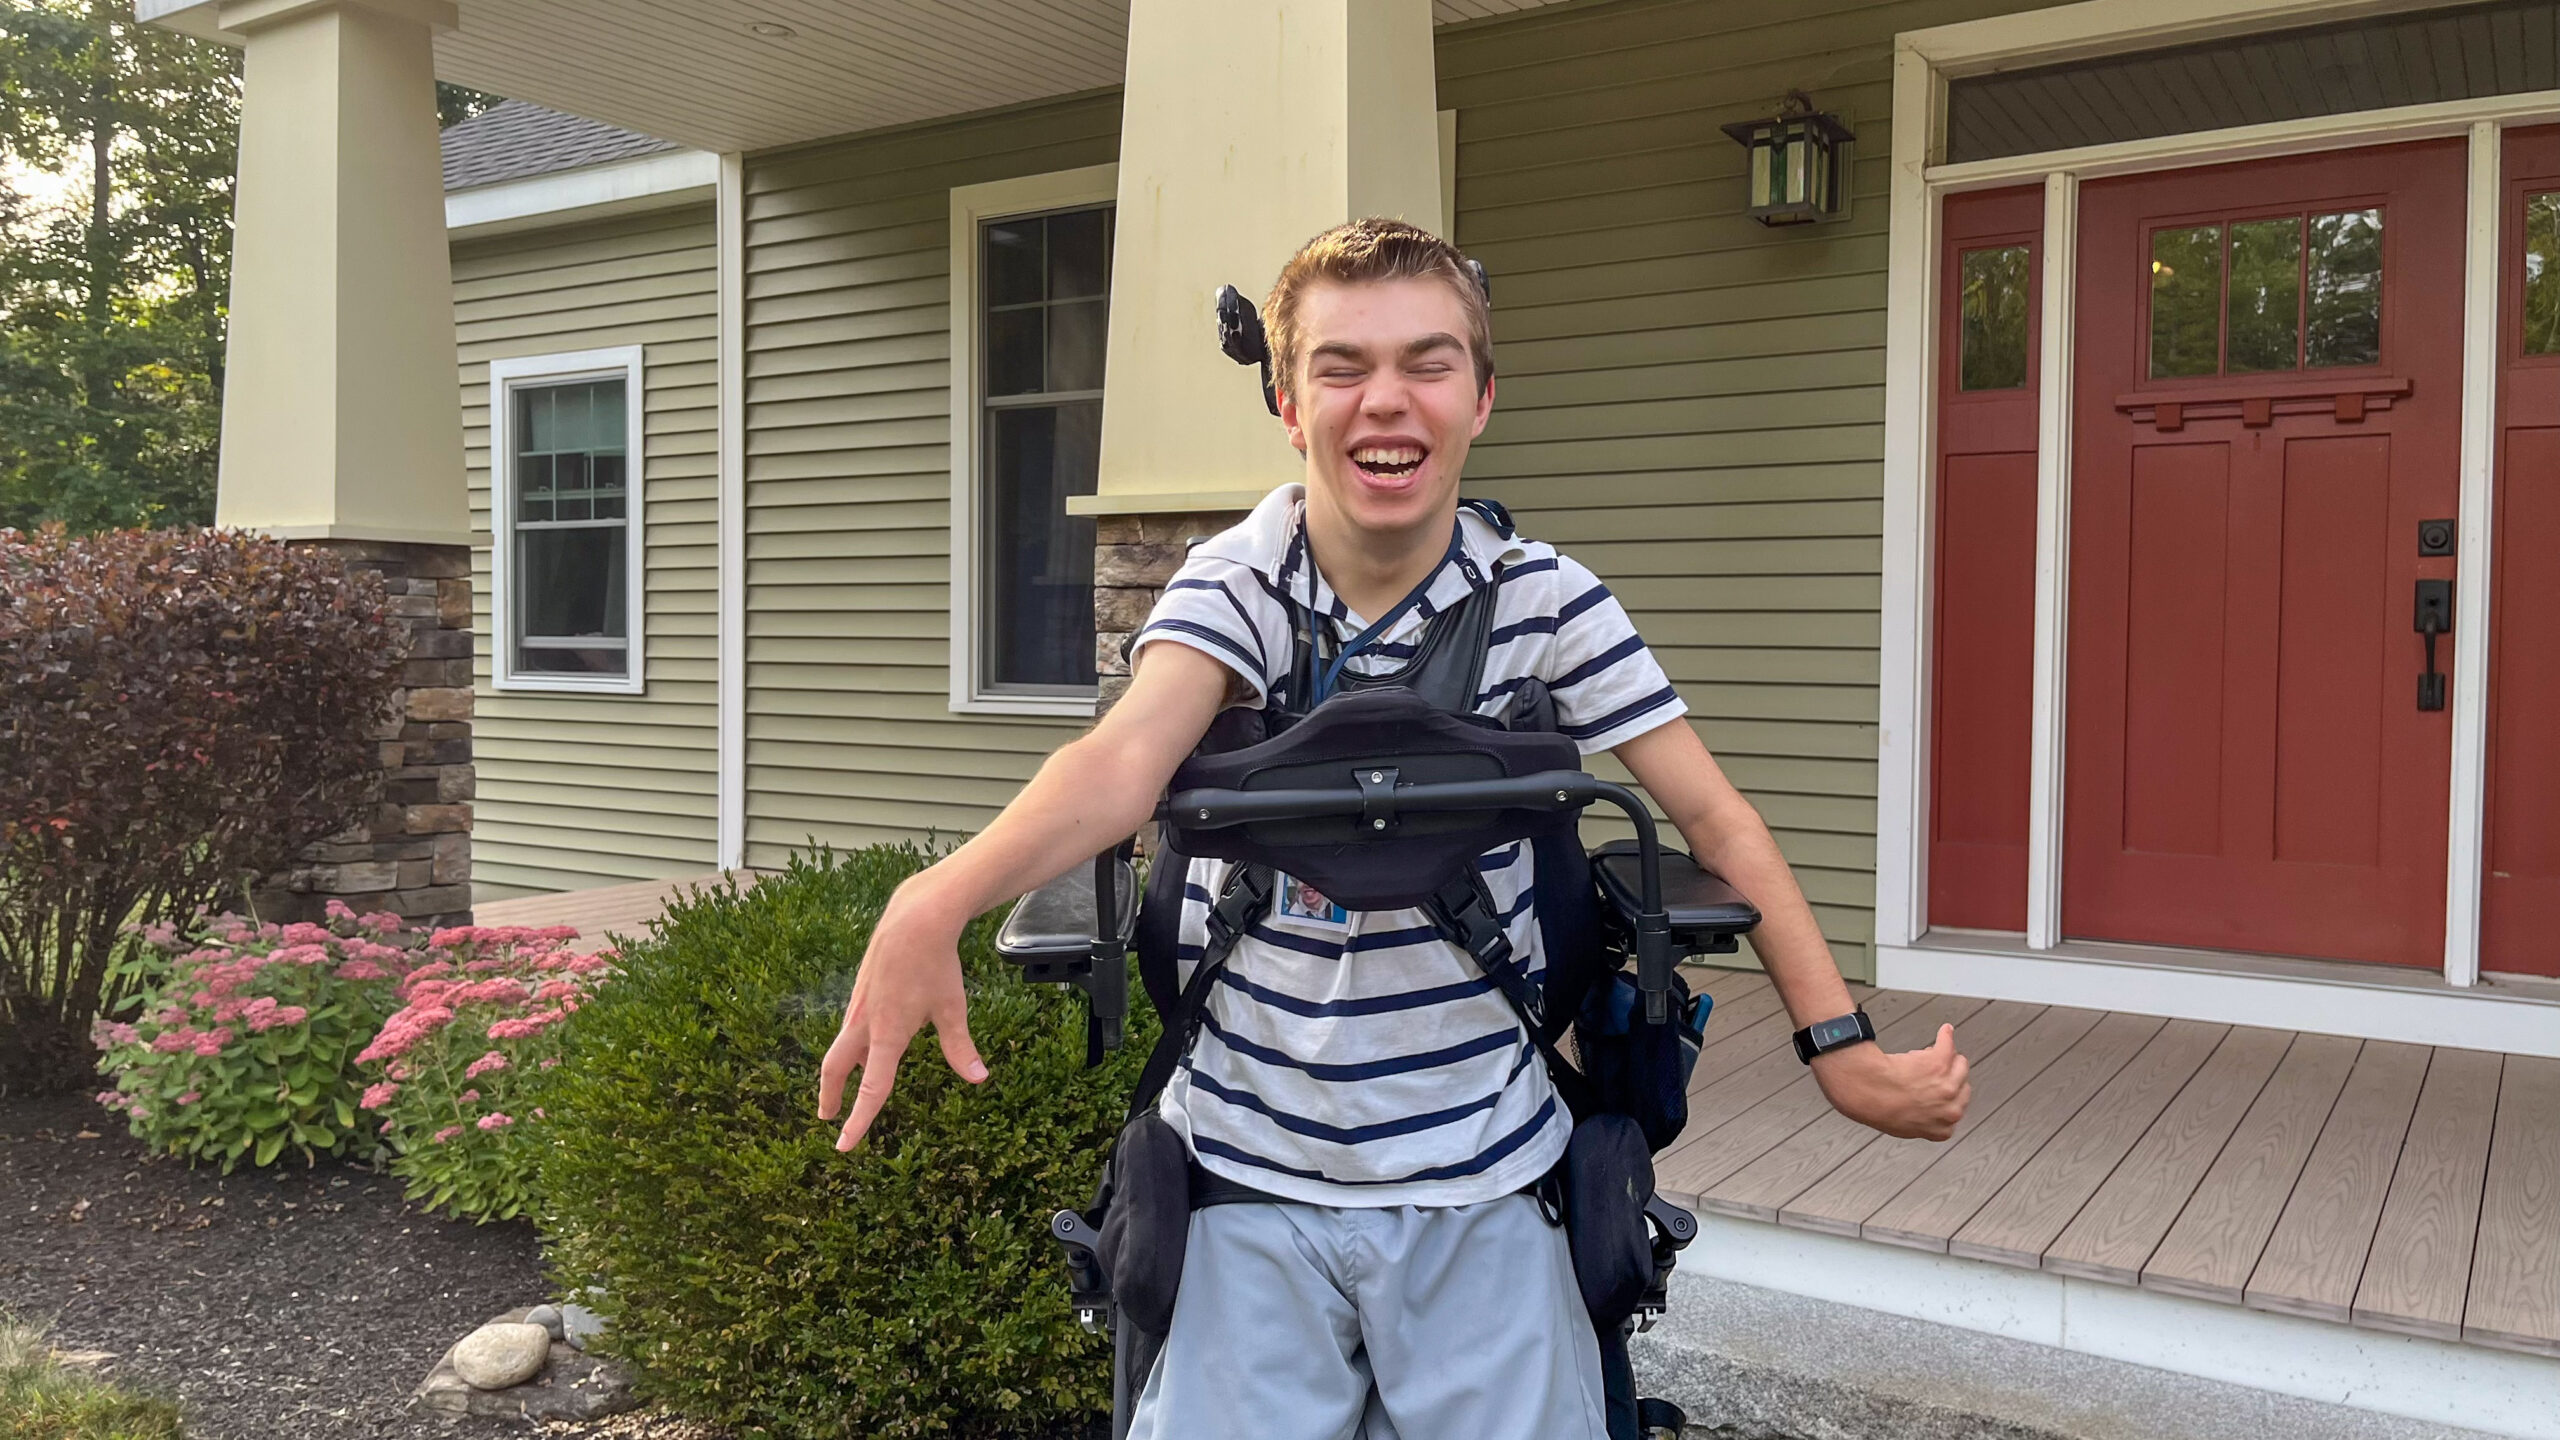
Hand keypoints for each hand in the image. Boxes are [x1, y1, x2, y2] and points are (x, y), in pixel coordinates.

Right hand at [815, 882, 986, 1150]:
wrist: (915, 918)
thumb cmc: (936, 964)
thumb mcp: (953, 1008)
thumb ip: (961, 1048)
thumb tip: (979, 1079)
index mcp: (887, 1036)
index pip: (872, 1089)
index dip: (859, 1121)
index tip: (844, 1146)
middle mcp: (865, 1023)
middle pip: (835, 1067)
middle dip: (830, 1094)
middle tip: (828, 1116)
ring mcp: (859, 1004)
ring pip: (842, 1044)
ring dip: (839, 1068)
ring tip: (845, 1082)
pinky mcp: (861, 989)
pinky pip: (851, 1024)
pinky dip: (851, 1043)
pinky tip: (866, 1042)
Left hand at [1809, 1024, 1969, 1140]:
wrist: (1869, 1092)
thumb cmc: (1879, 1109)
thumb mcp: (1904, 1127)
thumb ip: (1921, 1122)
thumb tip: (1919, 1114)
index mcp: (1943, 1128)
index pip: (1957, 1109)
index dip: (1948, 1096)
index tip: (1939, 1090)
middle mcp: (1951, 1107)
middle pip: (1962, 1085)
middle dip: (1949, 1077)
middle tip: (1932, 1071)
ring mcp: (1948, 1084)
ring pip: (1960, 1064)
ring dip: (1949, 1057)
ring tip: (1932, 1053)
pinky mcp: (1940, 1062)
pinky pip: (1948, 1044)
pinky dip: (1945, 1036)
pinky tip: (1944, 1032)